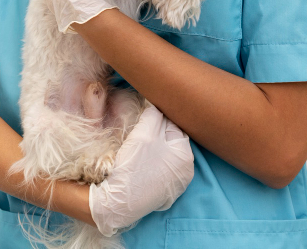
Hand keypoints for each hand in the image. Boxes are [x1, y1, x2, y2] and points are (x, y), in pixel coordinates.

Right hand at [89, 105, 194, 236]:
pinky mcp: (165, 193)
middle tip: (138, 135)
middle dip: (156, 135)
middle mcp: (187, 171)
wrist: (119, 203)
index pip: (173, 125)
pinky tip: (139, 166)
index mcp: (186, 154)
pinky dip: (151, 165)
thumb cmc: (133, 166)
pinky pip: (160, 170)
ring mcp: (177, 184)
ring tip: (137, 152)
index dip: (155, 119)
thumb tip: (157, 105)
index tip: (141, 121)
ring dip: (153, 150)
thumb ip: (154, 114)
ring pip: (165, 156)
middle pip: (170, 141)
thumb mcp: (144, 133)